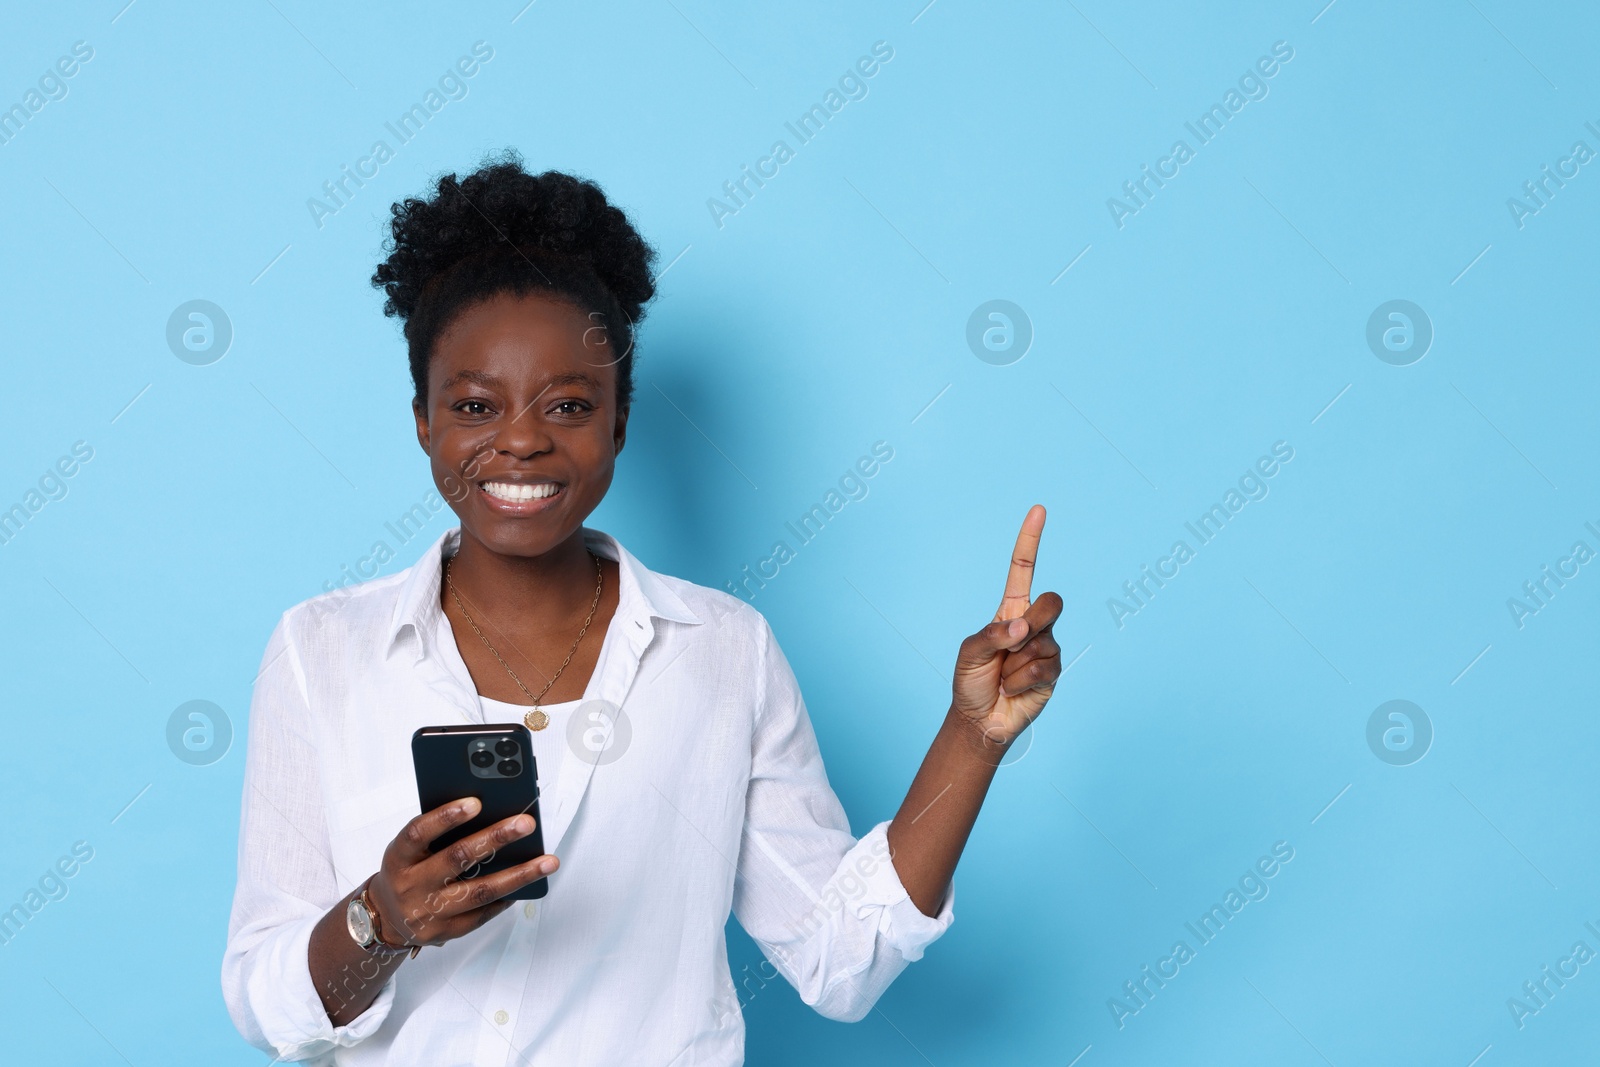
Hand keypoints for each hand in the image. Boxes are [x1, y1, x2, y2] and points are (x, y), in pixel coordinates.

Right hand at [366, 797, 559, 948]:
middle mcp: (411, 885)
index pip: (418, 833)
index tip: (476, 802)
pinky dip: (507, 897)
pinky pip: (483, 913)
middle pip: (456, 859)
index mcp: (399, 857)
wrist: (385, 918)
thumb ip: (437, 832)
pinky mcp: (446, 932)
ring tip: (548, 861)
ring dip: (518, 875)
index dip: (445, 817)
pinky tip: (529, 883)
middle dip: (495, 839)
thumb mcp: (409, 849)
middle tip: (526, 823)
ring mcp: (429, 912)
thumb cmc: (407, 870)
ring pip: (479, 892)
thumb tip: (488, 810)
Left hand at [950, 504, 1063, 746]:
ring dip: (1015, 662)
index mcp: (1009, 610)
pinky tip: (1012, 688)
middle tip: (1013, 644)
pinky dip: (1021, 680)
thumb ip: (993, 636)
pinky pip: (1043, 667)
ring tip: (1003, 675)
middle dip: (1034, 621)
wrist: (980, 720)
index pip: (1022, 570)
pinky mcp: (1054, 672)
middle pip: (1051, 602)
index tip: (1038, 510)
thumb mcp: (970, 653)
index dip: (1030, 541)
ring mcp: (1046, 648)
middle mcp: (1032, 625)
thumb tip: (1023, 628)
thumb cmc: (971, 682)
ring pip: (1043, 640)